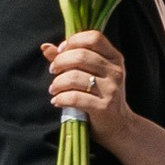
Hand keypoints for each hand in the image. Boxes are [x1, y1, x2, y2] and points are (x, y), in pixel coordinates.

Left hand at [45, 28, 128, 144]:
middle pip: (80, 55)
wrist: (120, 126)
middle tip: (53, 70)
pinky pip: (74, 97)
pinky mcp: (104, 107)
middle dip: (60, 62)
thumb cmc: (101, 96)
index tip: (62, 51)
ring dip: (57, 82)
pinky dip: (61, 98)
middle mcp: (115, 71)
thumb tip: (45, 47)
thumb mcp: (92, 74)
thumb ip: (69, 59)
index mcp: (114, 58)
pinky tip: (57, 101)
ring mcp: (111, 89)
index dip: (74, 41)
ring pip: (74, 76)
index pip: (94, 37)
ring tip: (53, 89)